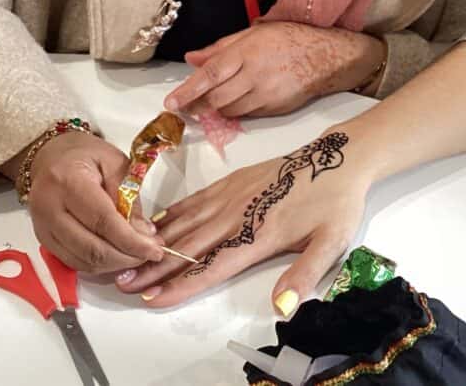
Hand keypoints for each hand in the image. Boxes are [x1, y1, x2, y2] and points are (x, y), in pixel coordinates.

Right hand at [27, 132, 163, 273]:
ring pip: (83, 261)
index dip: (131, 242)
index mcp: (68, 181)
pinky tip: (116, 255)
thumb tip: (144, 234)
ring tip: (136, 254)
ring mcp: (43, 226)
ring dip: (114, 264)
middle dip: (126, 257)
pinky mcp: (43, 239)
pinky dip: (99, 265)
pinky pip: (74, 262)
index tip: (154, 250)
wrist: (51, 156)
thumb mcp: (116, 163)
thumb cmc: (85, 155)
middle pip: (92, 248)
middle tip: (149, 254)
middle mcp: (49, 207)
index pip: (103, 221)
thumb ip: (130, 198)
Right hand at [115, 131, 368, 312]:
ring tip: (128, 259)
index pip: (212, 265)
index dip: (181, 284)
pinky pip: (194, 200)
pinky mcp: (231, 181)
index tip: (152, 297)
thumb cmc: (336, 203)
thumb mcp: (332, 243)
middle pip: (188, 246)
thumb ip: (304, 276)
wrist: (340, 157)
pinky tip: (154, 224)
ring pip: (185, 222)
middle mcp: (237, 214)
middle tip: (124, 284)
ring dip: (155, 242)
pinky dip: (171, 213)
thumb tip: (280, 309)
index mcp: (259, 234)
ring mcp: (231, 195)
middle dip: (154, 267)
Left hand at [164, 22, 386, 118]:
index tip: (170, 103)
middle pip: (216, 99)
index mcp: (246, 53)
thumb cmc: (288, 38)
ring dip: (215, 109)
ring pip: (229, 111)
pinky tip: (236, 101)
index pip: (210, 75)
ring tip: (210, 101)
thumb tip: (191, 58)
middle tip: (184, 106)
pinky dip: (236, 111)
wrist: (326, 57)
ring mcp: (266, 96)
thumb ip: (220, 48)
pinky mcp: (275, 110)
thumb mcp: (253, 33)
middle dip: (197, 105)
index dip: (188, 90)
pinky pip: (247, 115)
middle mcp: (254, 76)